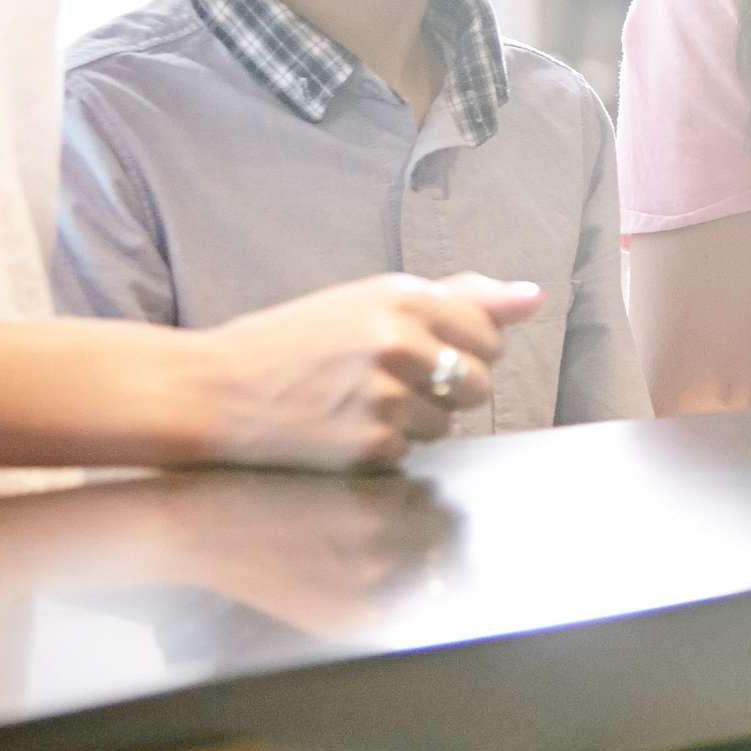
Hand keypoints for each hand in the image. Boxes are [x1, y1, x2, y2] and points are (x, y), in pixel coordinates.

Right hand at [189, 273, 541, 469]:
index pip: (490, 334)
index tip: (430, 351)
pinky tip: (345, 430)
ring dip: (417, 420)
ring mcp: (383, 397)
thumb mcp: (372, 299)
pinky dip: (385, 448)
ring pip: (448, 423)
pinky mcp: (368, 447)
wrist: (216, 390)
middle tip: (395, 381)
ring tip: (362, 403)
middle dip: (451, 388)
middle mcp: (399, 342)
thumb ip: (460, 297)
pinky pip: (411, 453)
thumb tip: (534, 297)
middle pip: (480, 383)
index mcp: (404, 297)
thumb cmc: (298, 341)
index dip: (466, 348)